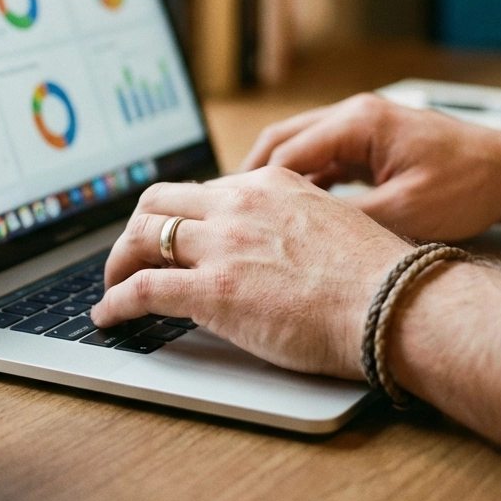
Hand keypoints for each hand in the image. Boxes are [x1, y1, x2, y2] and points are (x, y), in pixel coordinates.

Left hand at [90, 167, 409, 378]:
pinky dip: (115, 302)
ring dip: (117, 263)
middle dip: (136, 228)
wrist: (392, 304)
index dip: (177, 217)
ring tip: (112, 285)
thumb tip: (271, 238)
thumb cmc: (376, 274)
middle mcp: (237, 205)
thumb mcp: (329, 218)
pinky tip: (108, 316)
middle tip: (130, 254)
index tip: (170, 236)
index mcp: (266, 183)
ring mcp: (221, 245)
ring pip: (141, 238)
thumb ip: (290, 218)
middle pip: (158, 202)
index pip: (200, 191)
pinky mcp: (211, 290)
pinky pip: (142, 289)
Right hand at [239, 93, 500, 239]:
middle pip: (282, 140)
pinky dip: (303, 181)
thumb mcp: (404, 213)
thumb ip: (347, 219)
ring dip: (276, 178)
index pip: (287, 152)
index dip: (257, 187)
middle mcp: (354, 114)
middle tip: (229, 209)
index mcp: (358, 121)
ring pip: (299, 147)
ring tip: (254, 213)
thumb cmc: (469, 185)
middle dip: (253, 175)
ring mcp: (362, 126)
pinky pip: (322, 157)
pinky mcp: (370, 142)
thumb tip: (299, 233)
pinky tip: (293, 210)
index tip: (236, 214)